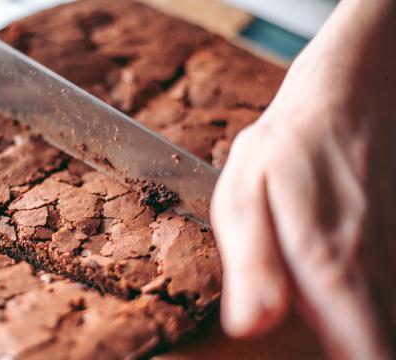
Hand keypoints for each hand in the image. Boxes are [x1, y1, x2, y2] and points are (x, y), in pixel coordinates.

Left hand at [211, 0, 395, 357]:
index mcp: (334, 265)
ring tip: (322, 302)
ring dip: (354, 330)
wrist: (349, 96)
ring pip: (384, 321)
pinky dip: (364, 305)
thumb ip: (251, 264)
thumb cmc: (289, 146)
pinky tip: (336, 284)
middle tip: (307, 323)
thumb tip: (250, 328)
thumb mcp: (244, 195)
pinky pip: (386, 295)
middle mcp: (380, 270)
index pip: (368, 355)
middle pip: (377, 347)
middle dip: (349, 348)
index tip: (314, 357)